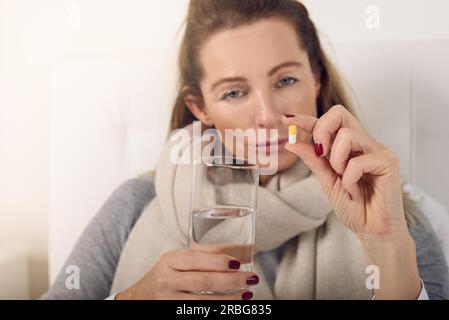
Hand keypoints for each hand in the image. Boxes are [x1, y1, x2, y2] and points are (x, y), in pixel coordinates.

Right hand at [115, 248, 257, 299]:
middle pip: (202, 281)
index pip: (195, 259)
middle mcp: (167, 280)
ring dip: (229, 299)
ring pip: (202, 302)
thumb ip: (204, 254)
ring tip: (246, 294)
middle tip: (250, 279)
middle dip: (230, 281)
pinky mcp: (173, 312)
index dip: (218, 261)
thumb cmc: (166, 274)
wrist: (140, 298)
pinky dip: (218, 309)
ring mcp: (169, 300)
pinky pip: (198, 312)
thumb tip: (241, 250)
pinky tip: (232, 306)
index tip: (238, 263)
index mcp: (169, 260)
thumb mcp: (178, 260)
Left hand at [283, 105, 407, 238]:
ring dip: (337, 160)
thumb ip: (313, 161)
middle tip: (320, 153)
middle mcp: (364, 144)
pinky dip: (349, 179)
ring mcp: (378, 151)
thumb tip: (291, 143)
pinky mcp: (389, 162)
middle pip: (340, 113)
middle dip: (321, 130)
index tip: (288, 119)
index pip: (329, 123)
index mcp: (350, 147)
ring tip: (342, 179)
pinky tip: (354, 191)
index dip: (308, 119)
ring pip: (347, 135)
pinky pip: (358, 161)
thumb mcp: (327, 181)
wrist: (373, 231)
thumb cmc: (355, 207)